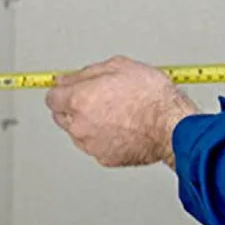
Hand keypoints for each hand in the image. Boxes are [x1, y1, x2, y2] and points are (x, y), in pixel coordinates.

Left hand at [45, 55, 198, 168]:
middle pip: (62, 116)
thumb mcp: (121, 66)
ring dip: (90, 123)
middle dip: (75, 106)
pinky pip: (97, 145)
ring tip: (118, 113)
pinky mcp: (106, 158)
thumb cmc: (153, 96)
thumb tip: (70, 77)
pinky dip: (105, 138)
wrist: (172, 125)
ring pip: (79, 133)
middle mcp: (79, 125)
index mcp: (79, 100)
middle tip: (100, 98)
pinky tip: (124, 127)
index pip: (52, 97)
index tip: (72, 88)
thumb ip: (87, 72)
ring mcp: (92, 145)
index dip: (65, 89)